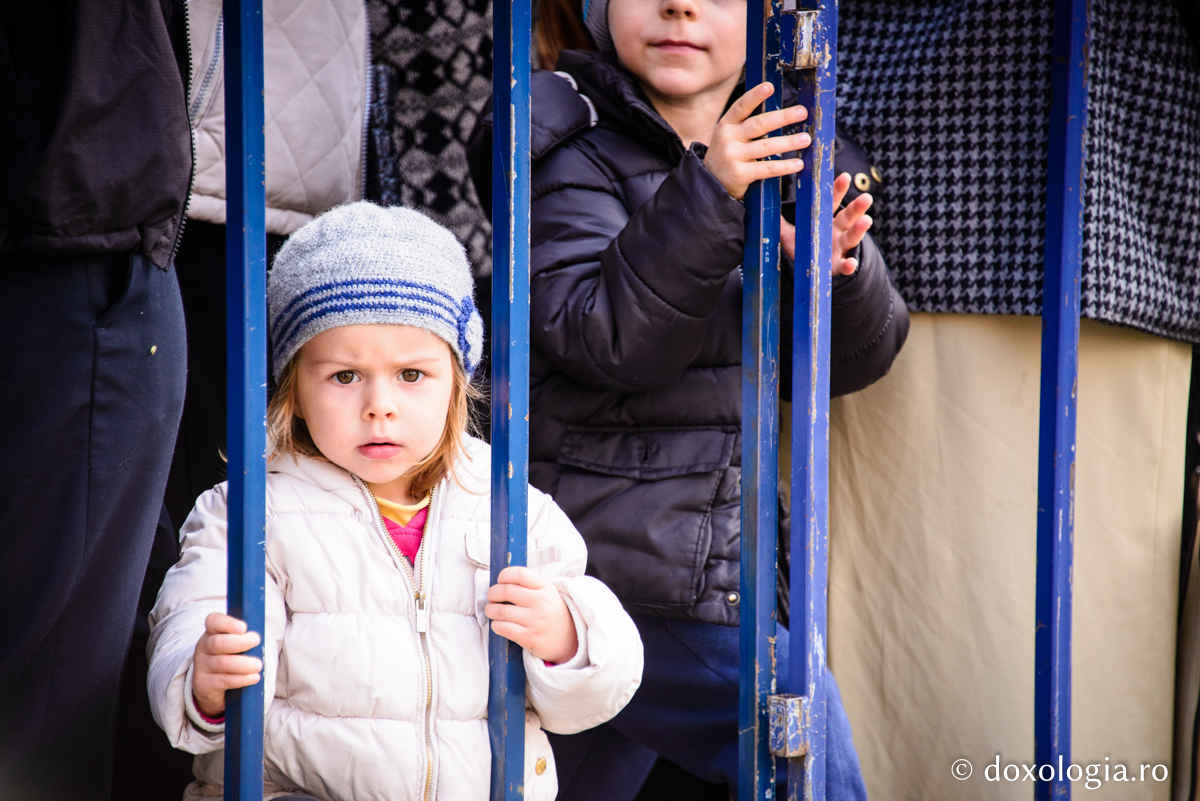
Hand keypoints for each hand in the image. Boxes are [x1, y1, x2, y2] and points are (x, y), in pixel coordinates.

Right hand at [192, 612, 261, 718]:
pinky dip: (241, 679)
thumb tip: (257, 638)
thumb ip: (244, 639)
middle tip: (256, 642)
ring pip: (222, 663)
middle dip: (240, 642)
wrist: (214, 688)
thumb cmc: (232, 659)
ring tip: (258, 665)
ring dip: (243, 664)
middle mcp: (203, 647)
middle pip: (218, 643)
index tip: (243, 628)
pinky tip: (254, 678)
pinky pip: (224, 681)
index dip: (228, 623)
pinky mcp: (203, 685)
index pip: (214, 621)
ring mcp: (201, 666)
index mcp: (212, 633)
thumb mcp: (237, 646)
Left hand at [485, 566, 577, 664]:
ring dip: (491, 610)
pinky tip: (498, 624)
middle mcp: (541, 602)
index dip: (504, 575)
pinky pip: (503, 628)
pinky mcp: (528, 637)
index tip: (500, 580)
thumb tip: (501, 583)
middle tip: (491, 596)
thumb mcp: (548, 594)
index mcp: (545, 588)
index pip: (520, 574)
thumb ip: (529, 586)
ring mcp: (535, 620)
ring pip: (501, 611)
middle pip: (506, 591)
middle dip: (492, 593)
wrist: (570, 640)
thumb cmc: (553, 614)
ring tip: (491, 610)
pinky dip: (496, 625)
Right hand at [703, 82, 810, 200]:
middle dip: (782, 117)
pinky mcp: (740, 174)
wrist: (710, 182)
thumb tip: (784, 114)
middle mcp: (729, 138)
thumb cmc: (729, 153)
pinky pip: (767, 169)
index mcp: (727, 124)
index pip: (741, 106)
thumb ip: (750, 124)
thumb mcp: (731, 135)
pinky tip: (798, 164)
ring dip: (788, 142)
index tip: (769, 86)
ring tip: (805, 139)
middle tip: (802, 112)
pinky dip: (784, 166)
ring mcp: (733, 156)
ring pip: (765, 146)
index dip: (755, 96)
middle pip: (759, 125)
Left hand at [780, 173, 873, 275]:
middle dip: (857, 207)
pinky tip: (851, 263)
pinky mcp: (838, 265)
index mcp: (826, 220)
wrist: (809, 271)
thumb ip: (780, 222)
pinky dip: (849, 265)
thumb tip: (766, 207)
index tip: (845, 177)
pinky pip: (845, 266)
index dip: (838, 190)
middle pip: (848, 217)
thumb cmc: (803, 247)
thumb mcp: (789, 234)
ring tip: (866, 220)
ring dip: (859, 229)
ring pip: (851, 237)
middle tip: (866, 198)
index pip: (833, 202)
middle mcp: (837, 231)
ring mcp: (840, 248)